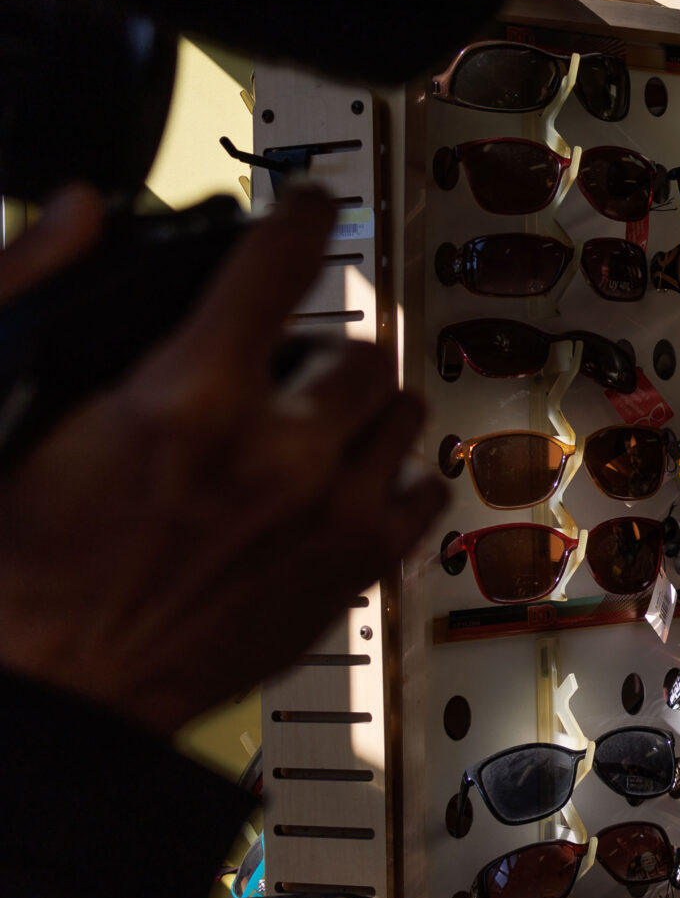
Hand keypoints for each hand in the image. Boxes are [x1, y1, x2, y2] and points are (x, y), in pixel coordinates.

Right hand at [0, 186, 445, 735]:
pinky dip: (394, 474)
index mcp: (186, 398)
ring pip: (398, 411)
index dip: (296, 219)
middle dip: (321, 342)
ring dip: (362, 404)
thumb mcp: (8, 400)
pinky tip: (351, 476)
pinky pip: (421, 490)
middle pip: (355, 346)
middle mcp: (276, 449)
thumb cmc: (15, 560)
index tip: (308, 206)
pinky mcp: (353, 571)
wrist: (46, 691)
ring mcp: (327, 512)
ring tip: (316, 417)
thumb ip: (38, 287)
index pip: (276, 261)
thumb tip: (83, 210)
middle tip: (288, 356)